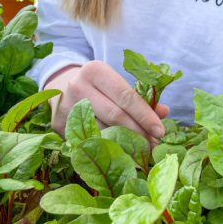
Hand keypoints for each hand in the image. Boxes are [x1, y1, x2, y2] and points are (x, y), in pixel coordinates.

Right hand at [44, 61, 168, 141]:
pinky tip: (124, 152)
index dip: (145, 115)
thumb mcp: (118, 84)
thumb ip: (141, 97)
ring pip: (103, 131)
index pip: (126, 96)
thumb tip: (164, 111)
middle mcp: (78, 86)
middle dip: (139, 132)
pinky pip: (90, 140)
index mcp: (96, 71)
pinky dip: (109, 148)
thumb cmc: (100, 86)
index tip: (160, 131)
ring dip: (126, 144)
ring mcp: (66, 106)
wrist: (61, 85)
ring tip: (143, 149)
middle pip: (115, 115)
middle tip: (155, 144)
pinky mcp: (58, 125)